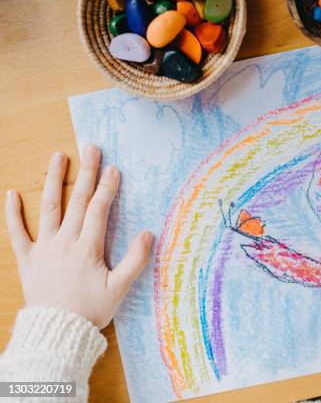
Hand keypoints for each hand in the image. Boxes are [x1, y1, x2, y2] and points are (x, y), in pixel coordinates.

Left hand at [4, 145, 152, 328]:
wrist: (58, 332)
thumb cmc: (90, 310)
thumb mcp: (119, 289)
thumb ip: (135, 260)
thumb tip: (148, 233)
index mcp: (87, 248)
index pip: (98, 210)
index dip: (108, 188)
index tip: (114, 168)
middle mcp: (64, 242)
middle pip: (76, 201)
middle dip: (87, 173)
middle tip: (91, 149)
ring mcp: (44, 248)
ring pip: (49, 208)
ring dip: (54, 180)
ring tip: (58, 156)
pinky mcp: (27, 259)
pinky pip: (17, 233)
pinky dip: (13, 213)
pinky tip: (12, 193)